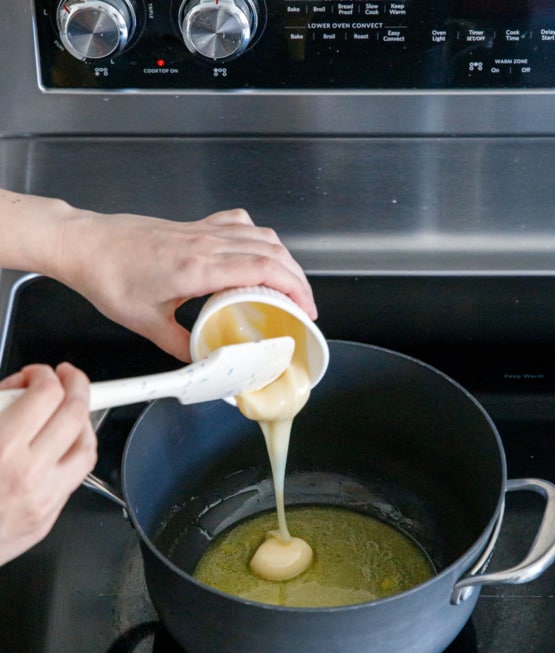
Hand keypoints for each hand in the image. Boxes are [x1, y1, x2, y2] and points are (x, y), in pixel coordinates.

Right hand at [0, 364, 96, 565]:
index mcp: (2, 449)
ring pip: (86, 451)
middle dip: (77, 387)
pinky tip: (61, 446)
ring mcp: (42, 501)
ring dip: (84, 423)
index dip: (45, 375)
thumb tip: (16, 389)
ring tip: (71, 410)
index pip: (47, 395)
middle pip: (75, 416)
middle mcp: (28, 476)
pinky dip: (73, 455)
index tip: (38, 374)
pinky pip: (74, 480)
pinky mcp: (45, 521)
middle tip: (68, 378)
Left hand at [53, 207, 317, 360]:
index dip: (294, 289)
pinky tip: (258, 254)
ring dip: (283, 258)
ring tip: (289, 284)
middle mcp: (205, 243)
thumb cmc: (109, 276)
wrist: (85, 245)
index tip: (305, 309)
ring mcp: (201, 230)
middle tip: (304, 305)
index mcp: (198, 267)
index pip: (264, 269)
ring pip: (261, 235)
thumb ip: (180, 345)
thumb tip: (202, 362)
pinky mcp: (194, 226)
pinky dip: (258, 238)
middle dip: (298, 279)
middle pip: (272, 251)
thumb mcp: (146, 323)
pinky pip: (239, 224)